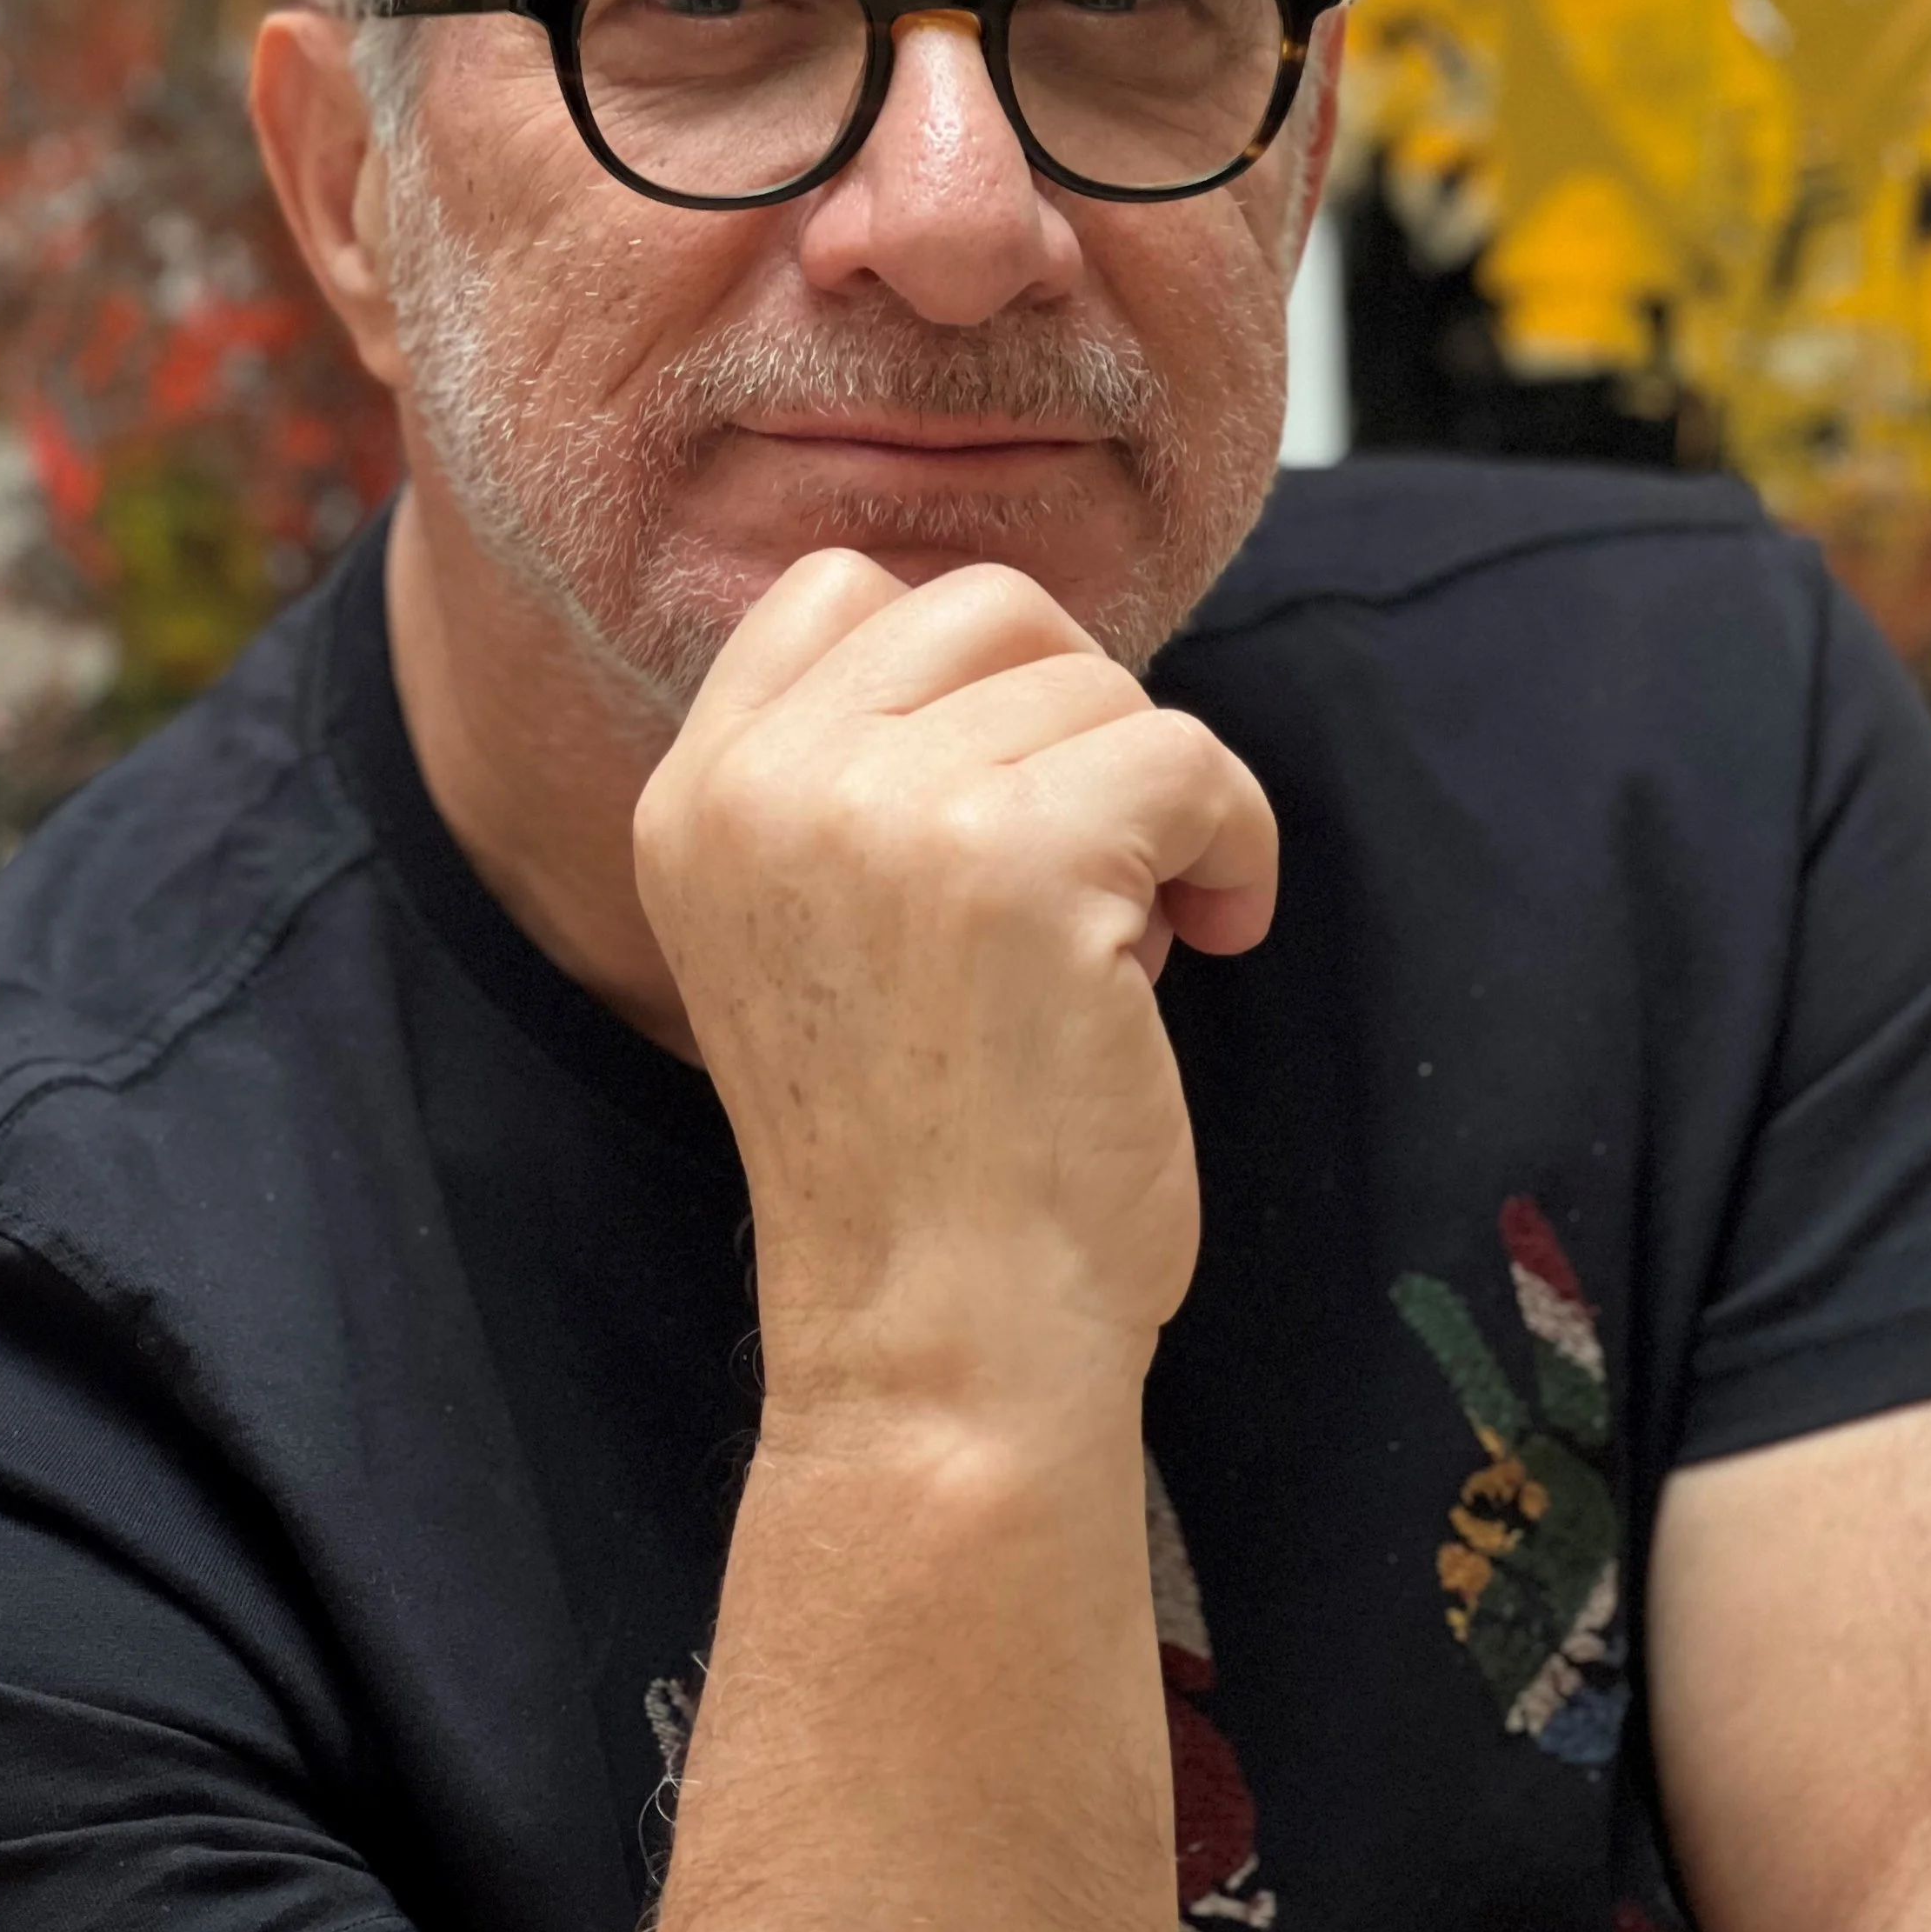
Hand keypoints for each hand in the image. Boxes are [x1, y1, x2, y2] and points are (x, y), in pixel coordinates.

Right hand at [632, 551, 1277, 1419]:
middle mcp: (763, 784)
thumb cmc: (918, 1159)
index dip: (966, 665)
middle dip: (1078, 715)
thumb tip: (1035, 657)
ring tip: (1124, 940)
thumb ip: (857, 785)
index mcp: (695, 798)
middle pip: (986, 609)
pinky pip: (1189, 757)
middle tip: (1098, 858)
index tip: (1020, 779)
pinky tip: (1210, 939)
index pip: (833, 588)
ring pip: (1101, 684)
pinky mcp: (1015, 857)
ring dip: (1155, 801)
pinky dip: (1235, 841)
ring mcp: (879, 810)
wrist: (940, 1343)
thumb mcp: (808, 932)